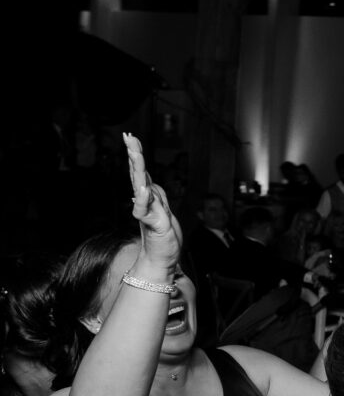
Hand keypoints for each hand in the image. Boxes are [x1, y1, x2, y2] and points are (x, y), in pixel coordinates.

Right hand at [123, 133, 181, 269]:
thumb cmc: (163, 236)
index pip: (140, 171)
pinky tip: (142, 189)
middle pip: (138, 173)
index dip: (135, 154)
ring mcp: (148, 211)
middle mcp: (146, 201)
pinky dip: (143, 200)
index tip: (130, 136)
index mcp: (149, 196)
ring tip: (134, 153)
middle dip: (134, 154)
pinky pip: (145, 210)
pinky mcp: (153, 223)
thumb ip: (153, 197)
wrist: (162, 259)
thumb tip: (146, 184)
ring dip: (138, 169)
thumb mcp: (162, 210)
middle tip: (128, 137)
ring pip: (141, 186)